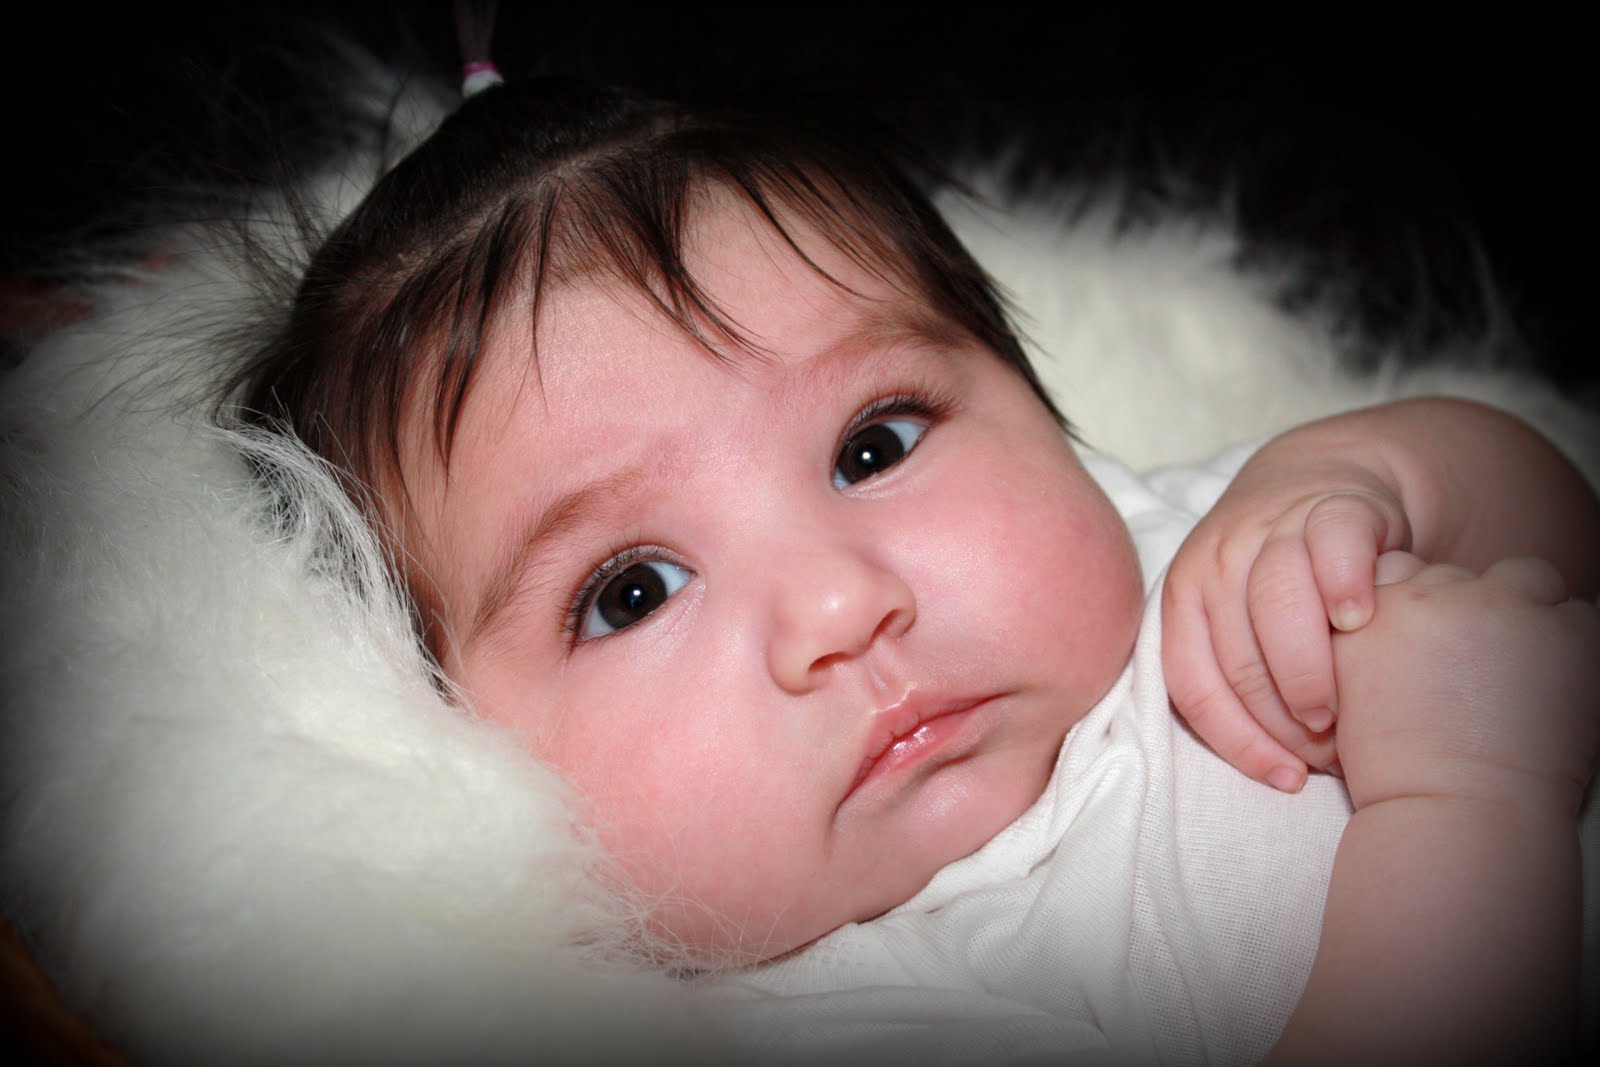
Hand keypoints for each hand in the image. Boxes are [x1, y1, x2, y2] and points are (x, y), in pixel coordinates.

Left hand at [1162, 452, 1409, 790]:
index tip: (1284, 778)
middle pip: (1238, 657)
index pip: (1193, 684)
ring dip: (1308, 672)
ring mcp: (1272, 530)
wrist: (1317, 482)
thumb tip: (1267, 767)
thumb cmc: (1275, 578)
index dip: (1240, 742)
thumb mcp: (1232, 620)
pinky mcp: (1331, 508)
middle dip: (1282, 721)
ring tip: (1339, 713)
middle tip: (1323, 752)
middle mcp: (1217, 560)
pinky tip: (1360, 623)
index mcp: (1184, 596)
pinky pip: (1332, 550)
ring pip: (1277, 608)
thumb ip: (1230, 674)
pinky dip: (1344, 589)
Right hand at [1333, 552, 1599, 813]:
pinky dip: (1575, 647)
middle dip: (1473, 613)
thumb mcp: (1346, 702)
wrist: (1452, 815)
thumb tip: (1401, 639)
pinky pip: (1581, 615)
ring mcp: (1499, 604)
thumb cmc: (1398, 777)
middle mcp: (1431, 593)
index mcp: (1371, 610)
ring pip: (1526, 578)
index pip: (1397, 573)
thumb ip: (1368, 651)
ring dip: (1528, 612)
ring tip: (1524, 672)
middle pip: (1461, 576)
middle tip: (1479, 672)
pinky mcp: (1562, 628)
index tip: (1431, 649)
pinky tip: (1555, 690)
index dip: (1419, 609)